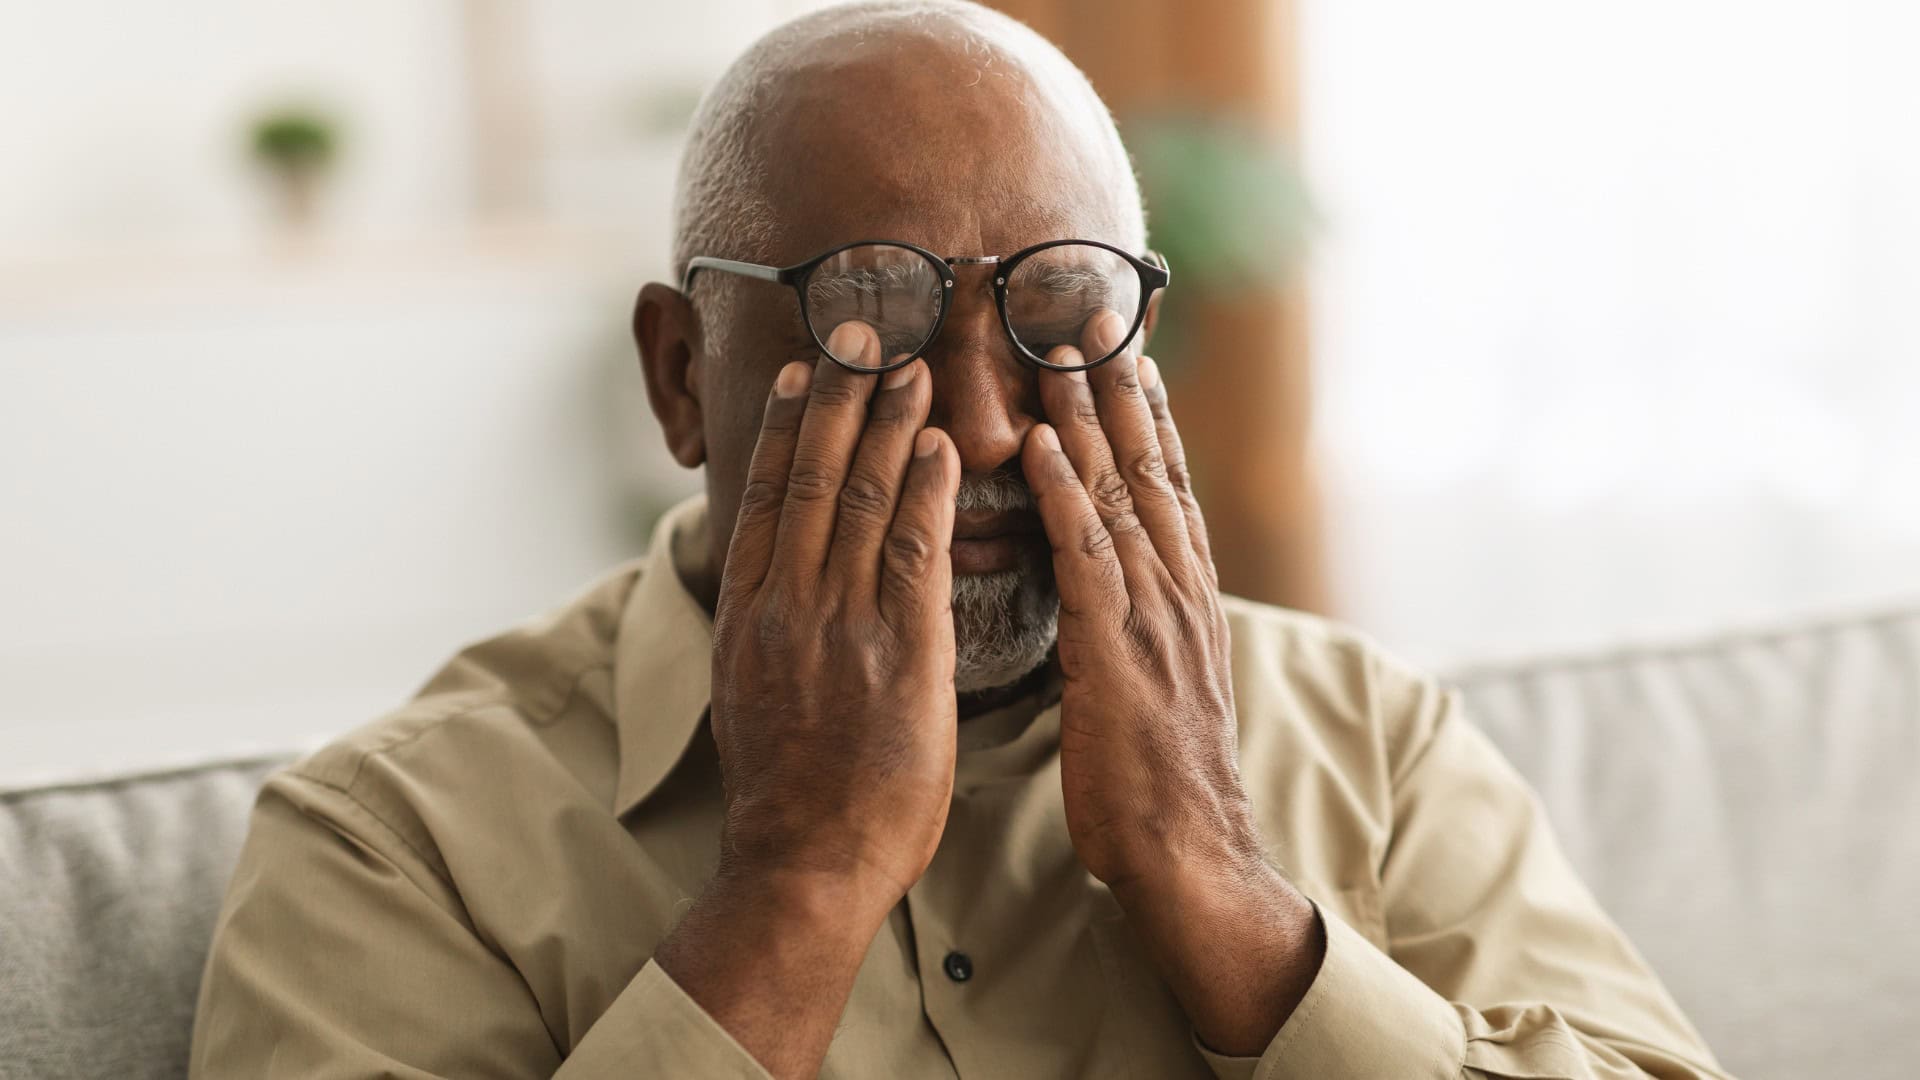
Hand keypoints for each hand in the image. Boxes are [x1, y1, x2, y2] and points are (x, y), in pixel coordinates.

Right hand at [707, 320, 960, 920]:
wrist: (802, 866)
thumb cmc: (787, 792)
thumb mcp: (752, 693)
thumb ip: (770, 627)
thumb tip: (782, 581)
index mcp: (747, 614)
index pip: (765, 494)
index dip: (784, 423)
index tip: (800, 368)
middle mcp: (785, 605)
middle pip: (811, 475)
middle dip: (837, 395)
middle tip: (859, 327)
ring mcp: (839, 625)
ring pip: (861, 498)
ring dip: (886, 421)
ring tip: (907, 362)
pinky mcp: (899, 655)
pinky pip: (914, 552)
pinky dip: (926, 491)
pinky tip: (939, 443)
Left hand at [1020, 310, 1258, 890]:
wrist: (1189, 858)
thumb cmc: (1158, 783)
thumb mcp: (1154, 687)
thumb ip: (1136, 628)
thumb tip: (1110, 592)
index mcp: (1184, 600)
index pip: (1165, 487)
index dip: (1146, 416)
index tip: (1127, 352)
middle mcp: (1178, 593)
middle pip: (1149, 468)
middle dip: (1120, 387)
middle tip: (1096, 311)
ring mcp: (1154, 620)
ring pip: (1121, 495)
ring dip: (1090, 415)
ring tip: (1062, 344)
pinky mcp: (1117, 654)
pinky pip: (1086, 558)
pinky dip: (1065, 494)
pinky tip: (1042, 444)